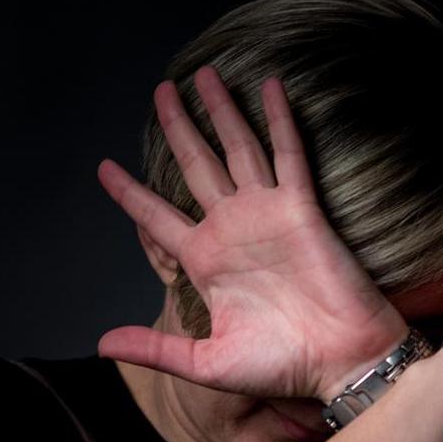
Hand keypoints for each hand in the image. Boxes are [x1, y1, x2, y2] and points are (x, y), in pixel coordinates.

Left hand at [94, 65, 414, 403]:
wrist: (339, 364)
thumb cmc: (280, 366)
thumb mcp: (206, 362)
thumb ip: (155, 348)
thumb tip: (102, 345)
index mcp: (204, 262)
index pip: (156, 217)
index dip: (129, 193)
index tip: (102, 168)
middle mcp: (231, 230)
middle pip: (195, 165)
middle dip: (176, 127)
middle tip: (160, 92)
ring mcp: (265, 214)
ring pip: (237, 148)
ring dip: (221, 111)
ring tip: (202, 75)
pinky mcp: (301, 208)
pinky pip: (287, 154)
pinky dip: (279, 119)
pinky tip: (269, 85)